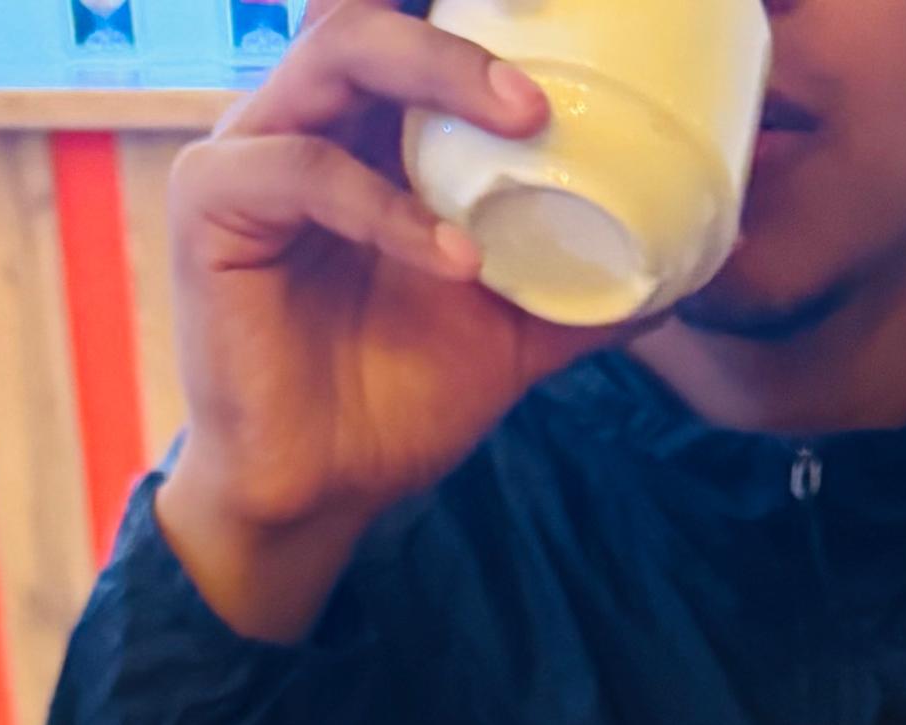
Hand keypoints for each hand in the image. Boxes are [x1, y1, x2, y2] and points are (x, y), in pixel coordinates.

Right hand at [155, 1, 601, 641]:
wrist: (317, 495)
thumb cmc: (395, 400)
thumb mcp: (511, 334)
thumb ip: (584, 289)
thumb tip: (694, 264)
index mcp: (370, 130)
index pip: (414, 23)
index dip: (475, 8)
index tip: (564, 10)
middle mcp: (307, 118)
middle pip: (376, 11)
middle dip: (466, 24)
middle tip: (552, 74)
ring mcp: (252, 151)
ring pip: (338, 52)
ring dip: (438, 74)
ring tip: (525, 123)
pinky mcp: (211, 205)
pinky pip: (304, 172)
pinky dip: (386, 207)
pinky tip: (454, 258)